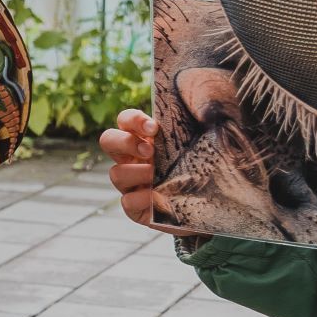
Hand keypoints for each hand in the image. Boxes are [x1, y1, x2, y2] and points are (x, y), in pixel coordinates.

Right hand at [98, 109, 204, 238]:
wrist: (208, 206)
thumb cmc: (200, 170)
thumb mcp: (197, 148)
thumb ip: (191, 131)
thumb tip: (207, 108)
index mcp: (142, 139)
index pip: (125, 121)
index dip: (133, 120)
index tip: (153, 128)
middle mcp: (131, 159)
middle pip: (108, 140)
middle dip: (124, 142)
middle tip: (149, 150)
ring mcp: (130, 184)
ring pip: (115, 173)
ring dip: (135, 172)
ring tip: (155, 175)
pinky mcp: (135, 208)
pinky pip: (127, 202)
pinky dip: (141, 198)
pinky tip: (157, 197)